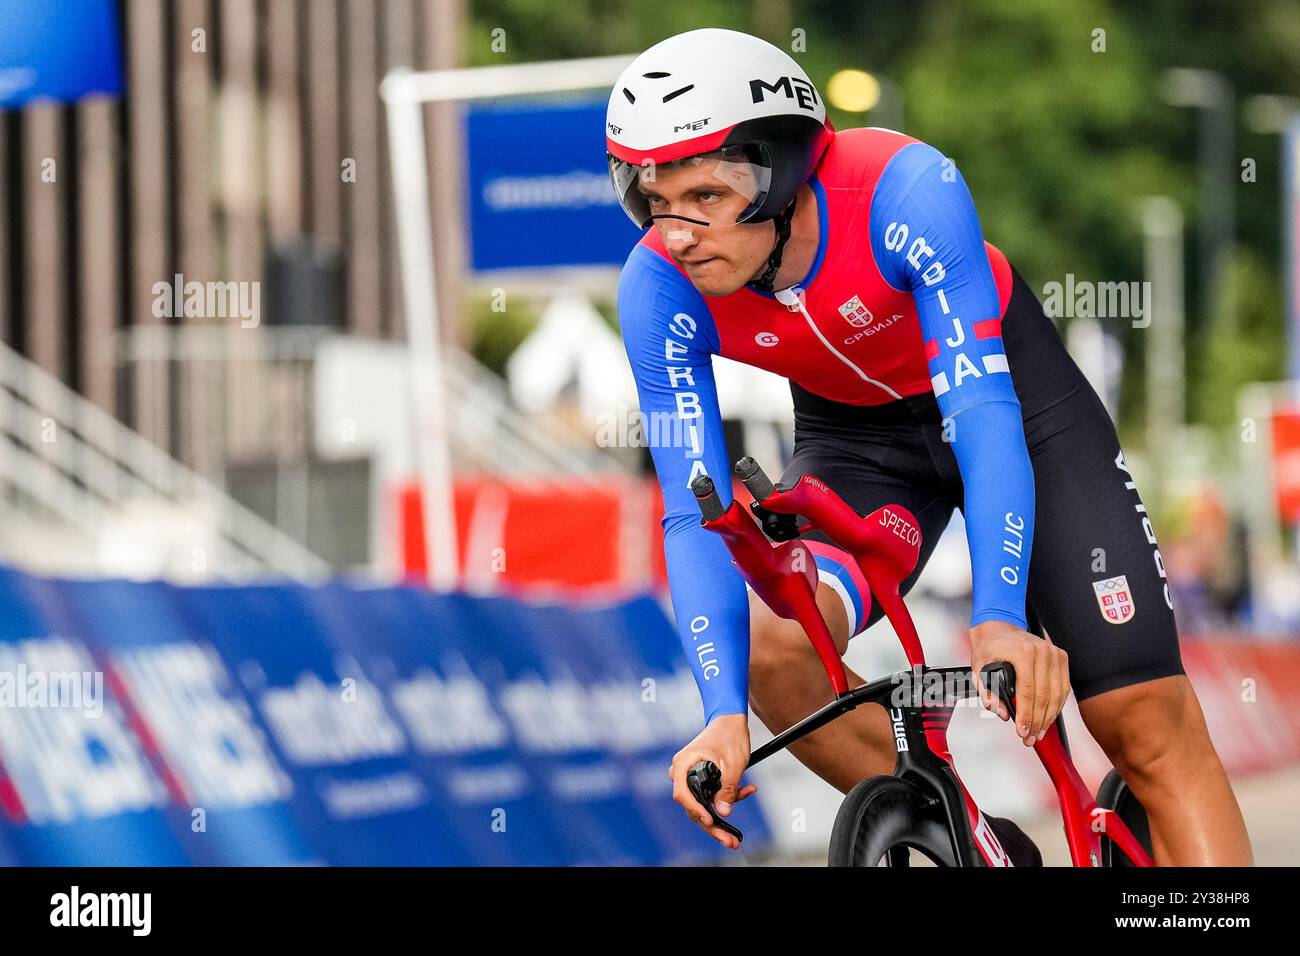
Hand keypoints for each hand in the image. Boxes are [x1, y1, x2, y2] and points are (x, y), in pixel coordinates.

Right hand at [667, 713, 756, 848]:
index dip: (697, 811)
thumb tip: (723, 812)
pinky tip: (747, 791)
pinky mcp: (700, 779)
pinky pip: (709, 796)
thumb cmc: (729, 735)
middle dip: (712, 825)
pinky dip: (725, 799)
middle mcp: (682, 772)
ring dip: (720, 816)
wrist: (731, 719)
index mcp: (683, 765)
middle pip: (692, 806)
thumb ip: (727, 789)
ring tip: (735, 835)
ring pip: (702, 804)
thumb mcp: (733, 764)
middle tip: (729, 841)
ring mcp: (690, 776)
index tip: (712, 821)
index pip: (683, 795)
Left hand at [969, 620, 1069, 746]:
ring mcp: (1054, 653)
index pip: (1027, 692)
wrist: (999, 627)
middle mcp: (1042, 652)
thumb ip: (988, 694)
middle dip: (1037, 722)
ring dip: (1049, 717)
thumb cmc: (989, 646)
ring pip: (1057, 694)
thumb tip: (1004, 714)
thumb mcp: (979, 669)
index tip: (1022, 731)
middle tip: (1030, 738)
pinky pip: (1063, 687)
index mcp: (1022, 652)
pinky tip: (1048, 717)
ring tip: (1039, 733)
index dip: (1026, 716)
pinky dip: (1057, 705)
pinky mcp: (1061, 657)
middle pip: (1044, 696)